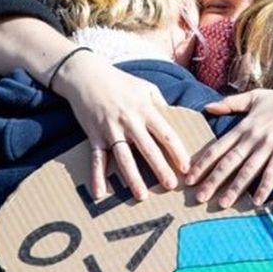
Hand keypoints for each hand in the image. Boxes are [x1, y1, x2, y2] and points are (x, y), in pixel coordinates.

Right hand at [55, 50, 189, 201]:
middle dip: (160, 169)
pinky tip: (100, 192)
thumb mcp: (145, 87)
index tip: (186, 168)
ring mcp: (110, 130)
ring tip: (141, 196)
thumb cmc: (120, 81)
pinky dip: (97, 176)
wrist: (86, 75)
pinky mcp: (94, 135)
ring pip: (123, 158)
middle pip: (148, 149)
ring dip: (132, 178)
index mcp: (145, 110)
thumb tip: (174, 119)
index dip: (177, 151)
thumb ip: (160, 104)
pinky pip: (96, 158)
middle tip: (171, 186)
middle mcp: (129, 121)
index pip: (165, 133)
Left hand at [190, 86, 272, 206]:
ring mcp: (270, 144)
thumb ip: (231, 103)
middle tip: (198, 197)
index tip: (189, 178)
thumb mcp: (255, 97)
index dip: (202, 163)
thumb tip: (207, 107)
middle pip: (228, 162)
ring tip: (222, 204)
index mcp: (244, 125)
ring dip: (234, 188)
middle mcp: (253, 136)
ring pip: (247, 170)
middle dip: (212, 180)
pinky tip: (256, 201)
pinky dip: (264, 187)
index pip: (218, 147)